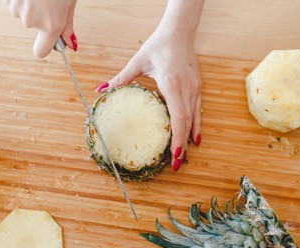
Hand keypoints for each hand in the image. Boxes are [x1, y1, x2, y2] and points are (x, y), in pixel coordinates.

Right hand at [3, 0, 77, 57]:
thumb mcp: (69, 2)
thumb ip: (67, 25)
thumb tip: (72, 46)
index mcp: (51, 24)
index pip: (41, 51)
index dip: (44, 46)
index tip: (47, 41)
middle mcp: (32, 21)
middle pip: (33, 25)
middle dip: (40, 14)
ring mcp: (17, 9)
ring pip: (23, 12)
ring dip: (29, 4)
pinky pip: (13, 2)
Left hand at [96, 0, 203, 171]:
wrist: (180, 31)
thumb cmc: (159, 45)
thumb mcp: (138, 61)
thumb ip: (121, 78)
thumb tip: (101, 90)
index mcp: (171, 84)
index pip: (177, 117)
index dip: (177, 139)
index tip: (175, 155)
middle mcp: (186, 88)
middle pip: (187, 122)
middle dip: (183, 145)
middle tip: (177, 164)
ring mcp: (194, 87)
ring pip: (194, 118)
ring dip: (189, 137)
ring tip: (184, 155)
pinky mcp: (198, 86)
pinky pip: (198, 109)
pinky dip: (196, 125)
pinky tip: (195, 137)